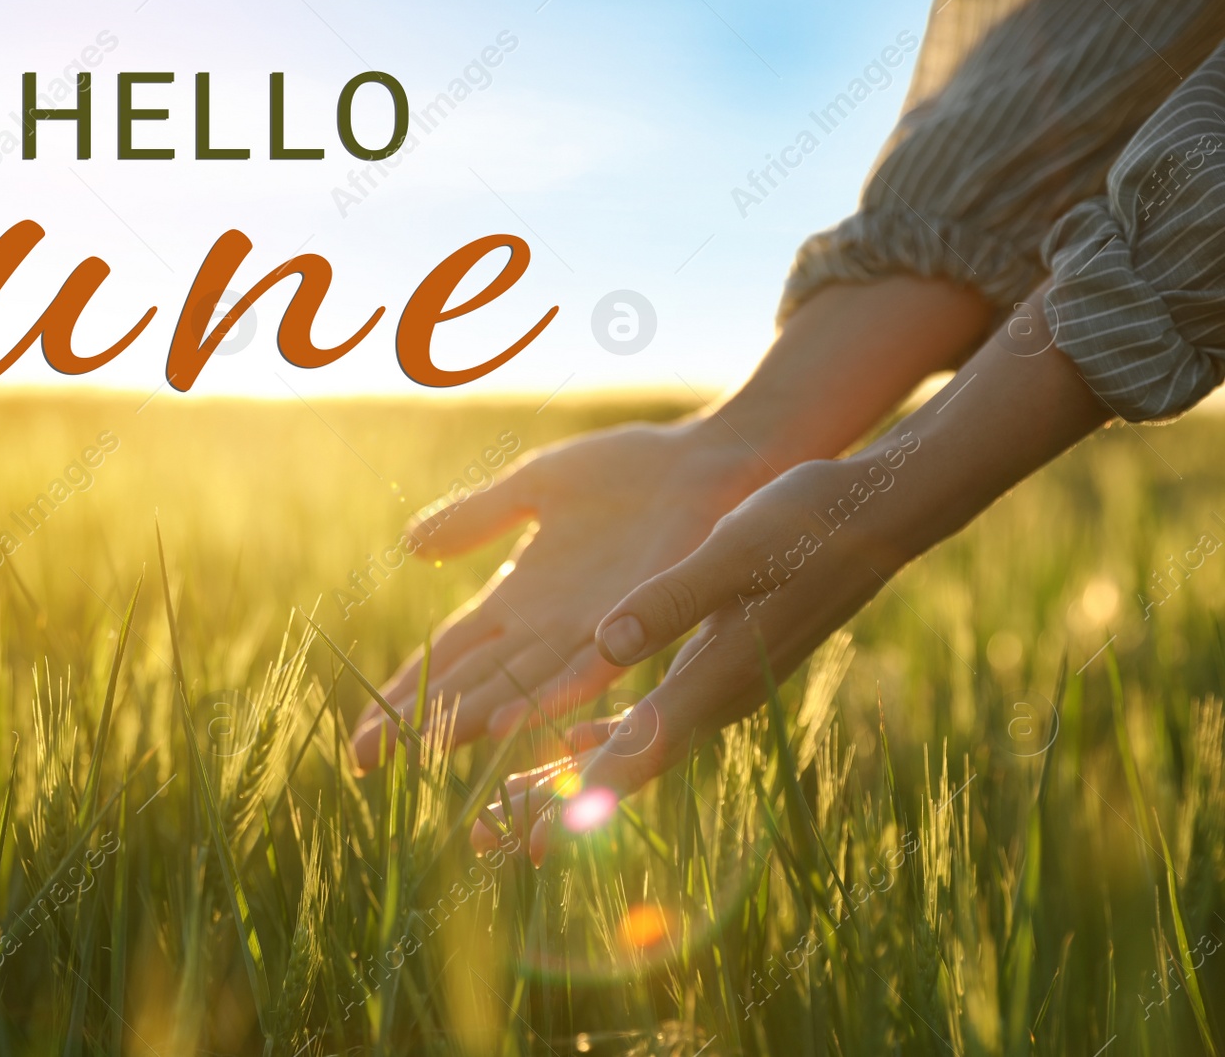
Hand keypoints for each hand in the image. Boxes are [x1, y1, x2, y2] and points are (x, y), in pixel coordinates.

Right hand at [349, 419, 768, 769]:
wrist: (710, 462)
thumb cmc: (632, 472)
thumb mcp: (537, 486)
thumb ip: (478, 517)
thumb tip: (410, 545)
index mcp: (520, 597)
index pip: (447, 654)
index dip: (402, 692)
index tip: (360, 734)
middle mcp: (548, 628)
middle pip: (468, 682)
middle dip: (416, 722)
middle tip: (363, 762)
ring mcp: (591, 629)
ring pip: (515, 688)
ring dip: (469, 721)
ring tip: (423, 754)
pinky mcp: (636, 619)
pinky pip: (588, 666)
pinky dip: (547, 696)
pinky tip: (509, 724)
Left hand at [471, 449, 918, 863]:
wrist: (874, 516)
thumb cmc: (806, 526)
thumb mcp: (732, 552)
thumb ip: (670, 598)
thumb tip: (607, 642)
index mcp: (716, 677)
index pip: (639, 752)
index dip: (582, 797)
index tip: (532, 836)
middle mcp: (717, 698)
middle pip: (625, 772)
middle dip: (553, 807)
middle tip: (483, 840)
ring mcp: (719, 688)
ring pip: (633, 751)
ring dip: (568, 779)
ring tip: (505, 807)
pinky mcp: (718, 667)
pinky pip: (652, 720)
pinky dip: (605, 739)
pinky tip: (571, 744)